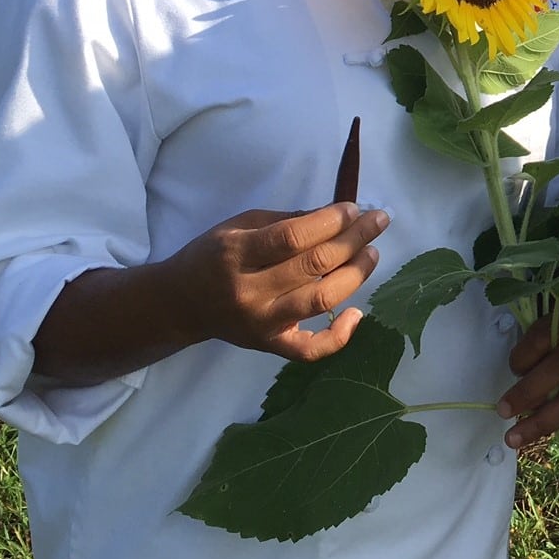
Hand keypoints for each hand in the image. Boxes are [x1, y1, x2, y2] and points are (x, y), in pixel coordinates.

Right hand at [170, 203, 385, 362]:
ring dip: (355, 275)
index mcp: (237, 254)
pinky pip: (310, 350)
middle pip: (313, 265)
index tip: (353, 208)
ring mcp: (261, 323)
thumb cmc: (213, 256)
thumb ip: (286, 221)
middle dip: (354, 239)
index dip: (330, 221)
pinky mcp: (269, 346)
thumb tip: (336, 214)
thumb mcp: (239, 226)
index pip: (293, 237)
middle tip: (377, 221)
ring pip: (320, 301)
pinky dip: (339, 337)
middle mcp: (249, 291)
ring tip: (372, 253)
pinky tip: (358, 314)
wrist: (181, 304)